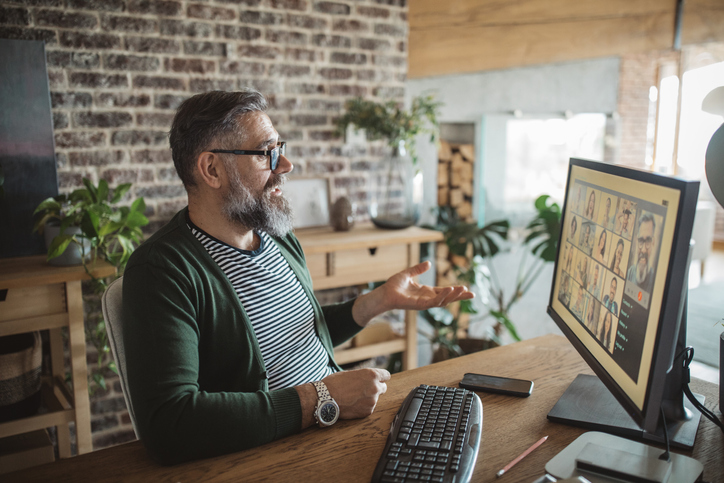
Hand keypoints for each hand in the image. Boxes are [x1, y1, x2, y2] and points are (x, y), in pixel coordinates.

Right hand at [323, 368, 389, 418]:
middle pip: (383, 387)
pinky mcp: (367, 411)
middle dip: (376, 388)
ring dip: (368, 398)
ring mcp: (372, 401)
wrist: (325, 399)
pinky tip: (352, 404)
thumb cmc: (335, 383)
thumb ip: (364, 377)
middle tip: (364, 389)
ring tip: (354, 397)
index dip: (381, 377)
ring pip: (375, 398)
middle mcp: (375, 387)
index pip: (386, 375)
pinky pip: (369, 407)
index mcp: (371, 375)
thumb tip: (369, 380)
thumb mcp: (352, 373)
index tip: (379, 379)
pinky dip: (363, 406)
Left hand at [352, 261, 473, 325]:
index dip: (455, 291)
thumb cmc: (394, 285)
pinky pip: (434, 302)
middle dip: (459, 297)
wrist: (384, 293)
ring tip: (463, 289)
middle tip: (472, 294)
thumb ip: (418, 269)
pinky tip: (449, 289)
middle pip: (447, 298)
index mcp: (426, 292)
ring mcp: (424, 303)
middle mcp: (427, 298)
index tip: (466, 289)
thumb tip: (429, 263)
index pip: (444, 291)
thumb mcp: (408, 273)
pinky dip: (442, 296)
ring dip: (453, 296)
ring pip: (443, 301)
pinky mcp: (419, 305)